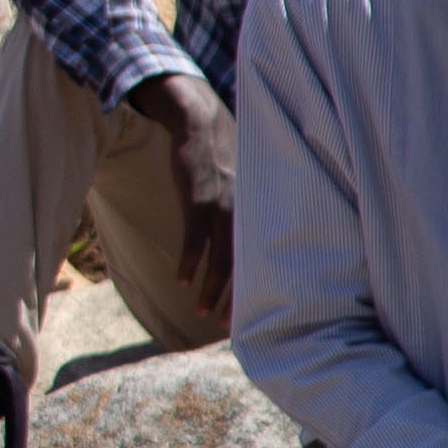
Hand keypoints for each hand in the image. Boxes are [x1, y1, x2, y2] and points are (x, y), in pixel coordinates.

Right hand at [128, 72, 240, 316]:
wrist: (200, 123)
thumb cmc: (223, 155)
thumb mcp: (246, 182)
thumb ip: (250, 208)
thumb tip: (255, 235)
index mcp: (260, 211)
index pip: (264, 259)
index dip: (258, 289)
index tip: (253, 313)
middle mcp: (247, 213)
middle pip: (247, 266)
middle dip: (237, 298)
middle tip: (228, 325)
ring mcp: (224, 206)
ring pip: (222, 258)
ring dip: (212, 288)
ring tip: (203, 311)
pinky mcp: (199, 199)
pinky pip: (195, 239)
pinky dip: (190, 262)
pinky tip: (183, 281)